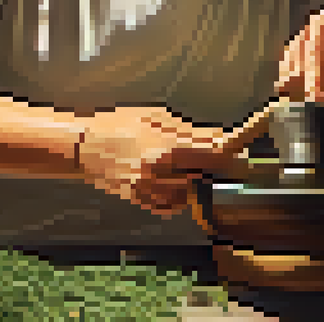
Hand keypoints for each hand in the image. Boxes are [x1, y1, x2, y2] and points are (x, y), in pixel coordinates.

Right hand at [76, 106, 237, 217]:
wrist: (83, 145)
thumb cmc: (119, 125)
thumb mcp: (156, 117)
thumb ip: (189, 130)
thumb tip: (219, 136)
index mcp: (167, 148)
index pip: (213, 156)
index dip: (231, 155)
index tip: (240, 153)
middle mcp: (160, 173)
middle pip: (203, 178)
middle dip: (211, 170)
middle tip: (213, 161)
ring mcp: (149, 190)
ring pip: (188, 195)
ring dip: (192, 184)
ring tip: (182, 168)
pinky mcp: (140, 201)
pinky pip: (169, 206)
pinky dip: (174, 197)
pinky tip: (166, 181)